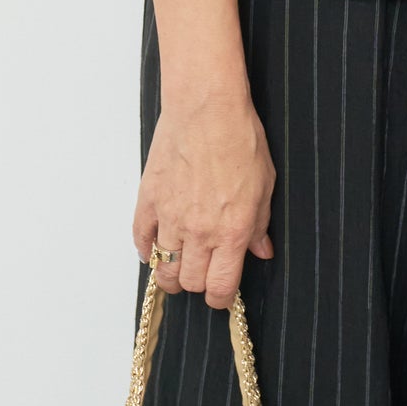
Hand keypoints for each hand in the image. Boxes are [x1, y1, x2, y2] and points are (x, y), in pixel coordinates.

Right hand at [134, 91, 277, 308]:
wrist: (207, 107)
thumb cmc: (240, 138)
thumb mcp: (265, 184)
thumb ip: (261, 224)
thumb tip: (261, 252)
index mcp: (232, 232)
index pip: (221, 287)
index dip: (221, 298)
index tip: (222, 293)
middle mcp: (199, 232)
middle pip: (191, 283)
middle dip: (199, 284)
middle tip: (204, 272)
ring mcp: (170, 218)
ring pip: (164, 270)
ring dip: (172, 273)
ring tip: (180, 263)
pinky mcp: (148, 202)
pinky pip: (141, 241)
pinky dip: (148, 250)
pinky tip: (157, 245)